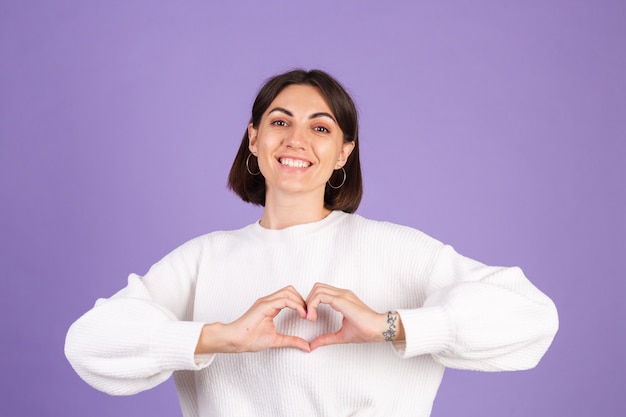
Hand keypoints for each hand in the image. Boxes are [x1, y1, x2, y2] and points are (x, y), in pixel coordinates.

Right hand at [196, 286, 310, 353]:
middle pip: (291, 290)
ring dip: (300, 301)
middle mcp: (268, 300)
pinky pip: (284, 299)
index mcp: (270, 306)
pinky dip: (296, 305)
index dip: (301, 303)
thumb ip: (292, 341)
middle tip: (309, 315)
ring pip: (289, 292)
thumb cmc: (250, 339)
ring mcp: (266, 301)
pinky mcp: (264, 305)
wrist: (235, 341)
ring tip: (306, 315)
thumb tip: (307, 347)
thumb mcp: (277, 340)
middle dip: (302, 300)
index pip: (290, 296)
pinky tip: (301, 315)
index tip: (309, 317)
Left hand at [305, 283, 399, 350]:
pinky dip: (312, 305)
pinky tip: (313, 317)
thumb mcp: (340, 335)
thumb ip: (326, 338)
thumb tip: (312, 345)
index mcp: (342, 299)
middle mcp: (342, 293)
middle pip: (317, 287)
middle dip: (308, 301)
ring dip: (309, 302)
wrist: (379, 329)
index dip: (311, 303)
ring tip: (311, 318)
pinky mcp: (342, 300)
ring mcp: (342, 295)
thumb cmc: (365, 331)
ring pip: (317, 289)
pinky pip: (321, 296)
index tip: (309, 318)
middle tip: (308, 317)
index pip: (321, 292)